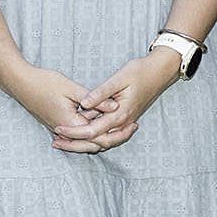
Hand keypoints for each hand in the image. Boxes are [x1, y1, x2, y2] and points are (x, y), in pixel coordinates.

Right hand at [9, 65, 123, 153]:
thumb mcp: (71, 87)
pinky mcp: (57, 123)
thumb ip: (95, 99)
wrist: (20, 83)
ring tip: (122, 127)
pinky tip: (102, 123)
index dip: (118, 132)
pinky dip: (92, 131)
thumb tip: (115, 106)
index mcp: (71, 123)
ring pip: (87, 140)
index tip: (134, 124)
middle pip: (95, 142)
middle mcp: (65, 130)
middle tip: (133, 128)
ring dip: (103, 135)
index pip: (99, 135)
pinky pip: (79, 133)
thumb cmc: (44, 82)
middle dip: (115, 137)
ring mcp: (60, 128)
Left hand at [68, 49, 183, 151]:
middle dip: (75, 144)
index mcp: (120, 114)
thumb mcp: (120, 78)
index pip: (92, 130)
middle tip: (55, 142)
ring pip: (101, 140)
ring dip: (83, 142)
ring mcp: (124, 122)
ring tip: (63, 141)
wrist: (160, 72)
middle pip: (96, 142)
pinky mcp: (124, 118)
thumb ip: (101, 92)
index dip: (73, 132)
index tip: (57, 128)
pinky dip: (92, 136)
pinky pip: (106, 134)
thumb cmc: (140, 72)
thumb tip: (84, 103)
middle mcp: (122, 122)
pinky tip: (79, 131)